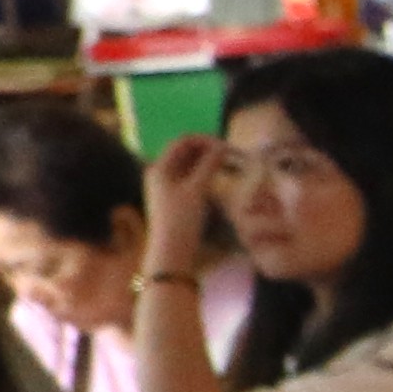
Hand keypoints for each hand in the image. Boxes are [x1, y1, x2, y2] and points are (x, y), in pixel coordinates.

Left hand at [141, 136, 228, 263]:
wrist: (172, 251)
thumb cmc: (181, 219)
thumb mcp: (197, 189)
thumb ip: (209, 165)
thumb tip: (222, 147)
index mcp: (160, 167)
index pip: (183, 141)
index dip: (206, 140)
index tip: (228, 147)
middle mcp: (161, 172)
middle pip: (186, 151)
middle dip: (208, 149)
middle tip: (232, 155)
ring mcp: (168, 184)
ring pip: (190, 164)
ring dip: (209, 161)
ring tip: (229, 165)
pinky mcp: (176, 196)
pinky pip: (191, 176)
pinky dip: (205, 173)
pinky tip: (218, 177)